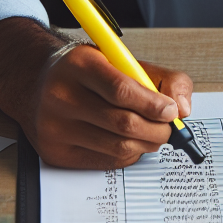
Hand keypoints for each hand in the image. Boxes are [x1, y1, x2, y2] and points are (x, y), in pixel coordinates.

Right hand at [0, 17, 193, 168]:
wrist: (39, 83)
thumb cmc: (91, 73)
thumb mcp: (126, 61)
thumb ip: (165, 78)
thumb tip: (184, 109)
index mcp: (80, 65)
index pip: (121, 90)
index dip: (152, 104)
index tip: (171, 111)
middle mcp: (61, 96)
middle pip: (122, 123)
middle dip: (156, 129)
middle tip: (169, 128)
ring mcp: (54, 127)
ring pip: (116, 146)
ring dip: (146, 144)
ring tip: (154, 134)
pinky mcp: (54, 152)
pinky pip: (104, 161)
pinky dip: (127, 155)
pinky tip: (130, 142)